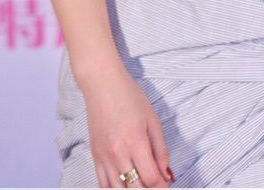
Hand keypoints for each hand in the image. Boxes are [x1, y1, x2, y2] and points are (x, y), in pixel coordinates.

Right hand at [82, 67, 173, 187]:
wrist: (102, 85)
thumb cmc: (130, 97)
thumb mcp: (153, 120)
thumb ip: (161, 150)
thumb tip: (168, 176)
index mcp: (136, 142)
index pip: (151, 179)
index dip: (162, 187)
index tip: (168, 186)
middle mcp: (118, 153)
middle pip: (136, 189)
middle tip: (157, 184)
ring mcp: (104, 158)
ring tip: (143, 184)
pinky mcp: (95, 158)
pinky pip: (104, 185)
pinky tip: (126, 185)